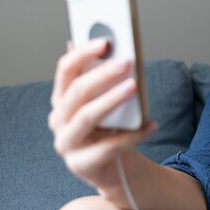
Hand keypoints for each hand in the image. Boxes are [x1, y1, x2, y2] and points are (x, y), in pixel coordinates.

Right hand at [48, 39, 155, 192]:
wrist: (115, 168)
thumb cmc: (111, 128)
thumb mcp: (107, 101)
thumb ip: (105, 77)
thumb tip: (110, 46)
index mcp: (62, 98)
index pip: (65, 70)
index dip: (83, 53)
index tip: (106, 41)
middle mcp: (58, 120)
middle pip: (76, 92)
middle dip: (101, 74)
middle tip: (126, 62)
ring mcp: (66, 143)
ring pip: (86, 117)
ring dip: (111, 99)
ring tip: (134, 86)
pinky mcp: (81, 164)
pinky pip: (108, 147)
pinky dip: (132, 135)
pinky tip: (151, 124)